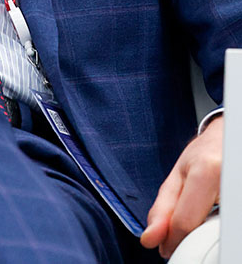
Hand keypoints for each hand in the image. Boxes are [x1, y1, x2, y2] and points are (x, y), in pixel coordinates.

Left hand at [141, 114, 222, 258]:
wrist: (230, 137)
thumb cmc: (205, 154)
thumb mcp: (177, 176)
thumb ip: (162, 208)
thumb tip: (151, 238)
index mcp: (207, 170)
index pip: (185, 221)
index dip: (172, 239)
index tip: (166, 246)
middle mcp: (229, 179)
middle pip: (203, 230)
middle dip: (190, 235)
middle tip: (188, 223)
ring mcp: (238, 190)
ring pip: (218, 232)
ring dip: (205, 232)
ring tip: (206, 211)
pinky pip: (228, 227)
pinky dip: (219, 228)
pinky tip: (217, 213)